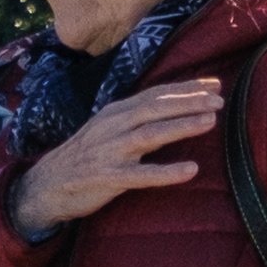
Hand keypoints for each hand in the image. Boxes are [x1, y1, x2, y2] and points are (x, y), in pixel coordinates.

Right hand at [9, 73, 221, 244]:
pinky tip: (191, 170)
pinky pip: (141, 175)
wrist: (47, 184)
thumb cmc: (85, 156)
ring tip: (210, 121)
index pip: (155, 94)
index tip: (215, 83)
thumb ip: (135, 118)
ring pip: (150, 135)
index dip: (186, 87)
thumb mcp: (107, 128)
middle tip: (219, 99)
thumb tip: (172, 107)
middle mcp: (113, 126)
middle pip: (155, 108)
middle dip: (189, 101)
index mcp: (116, 112)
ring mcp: (110, 152)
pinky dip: (167, 172)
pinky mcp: (108, 178)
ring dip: (181, 126)